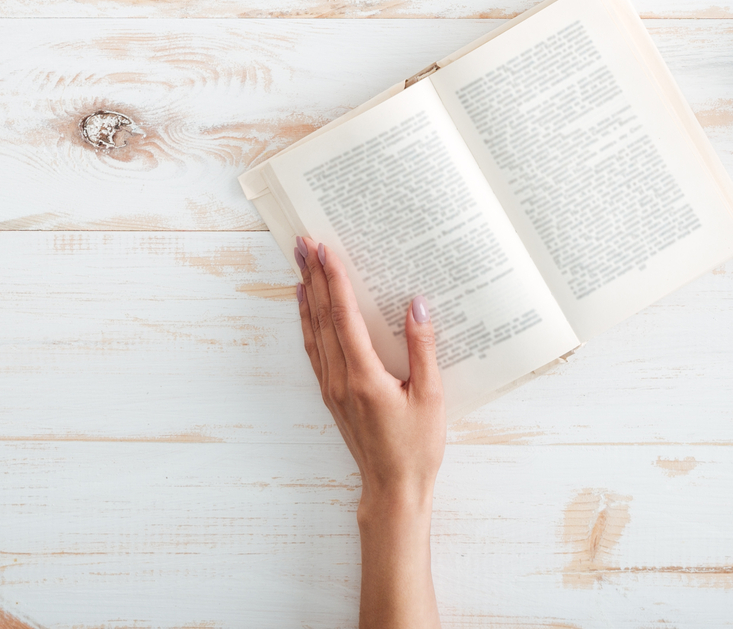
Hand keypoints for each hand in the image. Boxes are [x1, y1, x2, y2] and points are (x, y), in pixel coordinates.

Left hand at [295, 237, 445, 512]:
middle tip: (304, 243)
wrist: (393, 489)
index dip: (336, 281)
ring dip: (308, 296)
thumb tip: (417, 305)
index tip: (326, 251)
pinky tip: (308, 308)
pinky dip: (309, 324)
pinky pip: (315, 351)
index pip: (344, 317)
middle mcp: (341, 379)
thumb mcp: (431, 396)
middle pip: (323, 318)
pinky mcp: (334, 396)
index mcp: (365, 377)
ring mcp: (333, 388)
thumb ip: (423, 349)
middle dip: (315, 277)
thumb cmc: (416, 447)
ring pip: (314, 332)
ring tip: (301, 266)